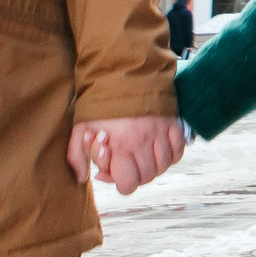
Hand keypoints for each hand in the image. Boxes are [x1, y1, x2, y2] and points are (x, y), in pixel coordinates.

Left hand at [68, 114, 186, 194]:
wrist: (122, 72)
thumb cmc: (99, 103)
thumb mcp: (80, 128)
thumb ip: (77, 156)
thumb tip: (83, 179)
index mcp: (121, 145)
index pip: (129, 183)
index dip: (122, 184)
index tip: (116, 174)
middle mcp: (143, 141)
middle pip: (147, 177)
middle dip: (136, 176)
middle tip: (127, 164)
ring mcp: (160, 132)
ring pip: (164, 166)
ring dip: (153, 167)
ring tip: (141, 157)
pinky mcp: (172, 123)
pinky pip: (178, 150)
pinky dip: (171, 155)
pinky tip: (158, 150)